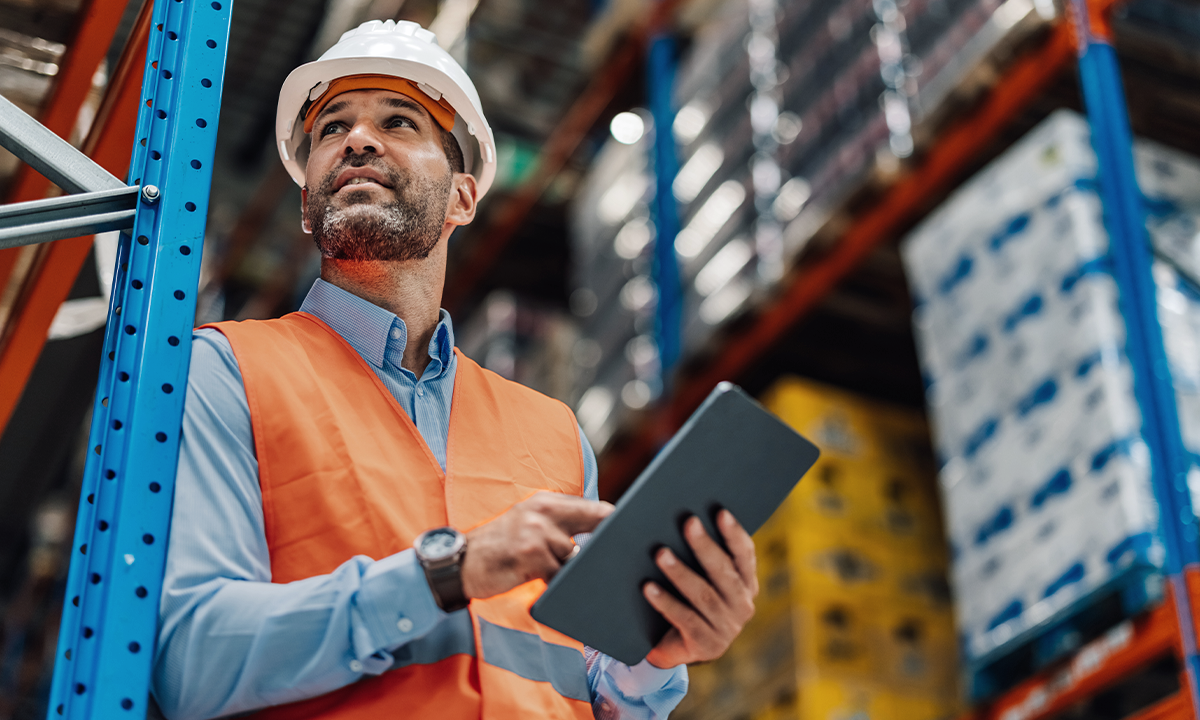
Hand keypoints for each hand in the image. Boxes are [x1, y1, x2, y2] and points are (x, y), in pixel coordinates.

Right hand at [461, 491, 613, 599]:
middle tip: (619, 560)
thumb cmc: (497, 548)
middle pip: (595, 528)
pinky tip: (546, 586)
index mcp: (546, 502)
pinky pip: (560, 577)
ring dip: (573, 573)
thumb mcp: (527, 523)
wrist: (458, 563)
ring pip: (576, 558)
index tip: (634, 534)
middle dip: (606, 547)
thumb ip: (559, 524)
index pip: (596, 509)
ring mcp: (538, 533)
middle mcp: (544, 511)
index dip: (616, 523)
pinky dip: (558, 586)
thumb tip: (600, 537)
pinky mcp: (531, 556)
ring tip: (554, 576)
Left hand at [643, 510, 758, 668]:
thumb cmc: (683, 597)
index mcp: (745, 584)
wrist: (672, 645)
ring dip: (681, 573)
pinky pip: (685, 619)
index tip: (720, 512)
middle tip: (688, 523)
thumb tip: (669, 514)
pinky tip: (648, 587)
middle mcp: (742, 606)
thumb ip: (693, 547)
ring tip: (661, 553)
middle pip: (724, 572)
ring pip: (703, 595)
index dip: (734, 534)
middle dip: (705, 546)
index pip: (744, 555)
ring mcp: (726, 629)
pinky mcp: (705, 645)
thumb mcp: (695, 573)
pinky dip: (666, 602)